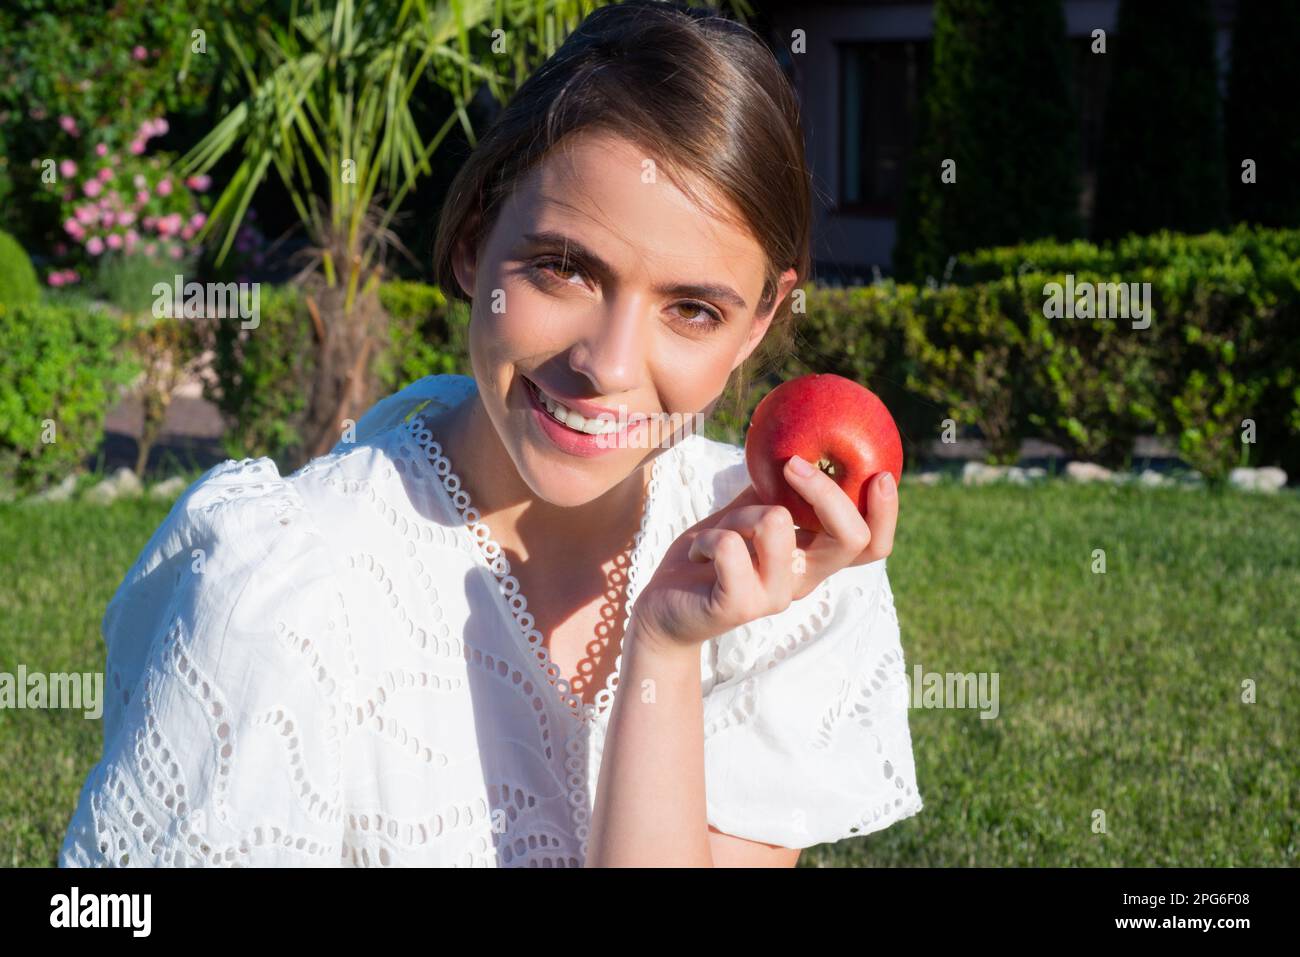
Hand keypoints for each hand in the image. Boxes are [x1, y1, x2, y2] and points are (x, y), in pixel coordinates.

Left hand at [631, 455, 898, 652]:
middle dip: (827, 492)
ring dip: (740, 514)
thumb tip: (798, 442)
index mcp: (813, 559)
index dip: (886, 514)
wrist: (663, 607)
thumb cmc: (709, 556)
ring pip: (777, 525)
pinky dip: (709, 538)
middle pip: (852, 539)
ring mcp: (773, 598)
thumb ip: (775, 491)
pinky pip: (732, 547)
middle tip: (793, 464)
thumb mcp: (746, 516)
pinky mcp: (738, 607)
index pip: (872, 546)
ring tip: (719, 532)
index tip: (882, 475)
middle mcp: (803, 581)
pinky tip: (698, 553)